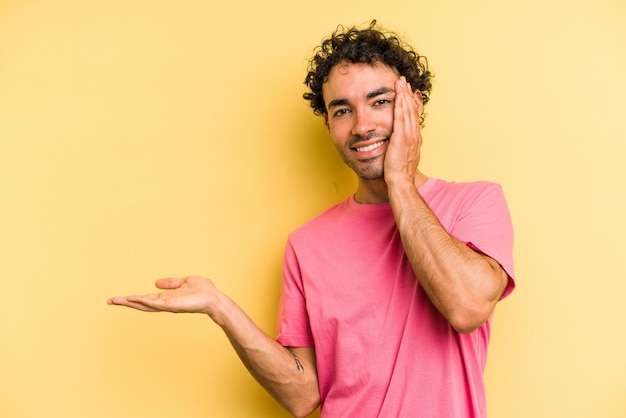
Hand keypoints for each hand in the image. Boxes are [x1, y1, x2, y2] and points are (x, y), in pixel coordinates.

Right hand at [107, 276, 221, 315]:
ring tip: (116, 300)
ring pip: (144, 304)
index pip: (146, 299)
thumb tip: (156, 282)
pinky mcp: (171, 305)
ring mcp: (167, 305)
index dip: (133, 299)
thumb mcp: (184, 282)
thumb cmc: (203, 291)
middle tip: (110, 301)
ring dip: (130, 302)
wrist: (214, 299)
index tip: (120, 298)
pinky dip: (143, 301)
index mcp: (166, 298)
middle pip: (141, 304)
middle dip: (125, 303)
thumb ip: (170, 283)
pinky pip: (154, 303)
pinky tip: (133, 299)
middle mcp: (164, 303)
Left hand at [384, 76, 422, 185]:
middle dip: (407, 94)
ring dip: (404, 95)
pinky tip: (398, 95)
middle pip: (411, 110)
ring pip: (407, 110)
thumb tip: (394, 143)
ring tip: (400, 82)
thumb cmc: (399, 173)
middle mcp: (415, 135)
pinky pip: (401, 116)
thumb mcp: (402, 156)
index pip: (413, 116)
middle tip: (403, 82)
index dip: (410, 103)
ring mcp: (409, 135)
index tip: (406, 93)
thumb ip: (401, 147)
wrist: (401, 181)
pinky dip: (400, 104)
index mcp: (415, 139)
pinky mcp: (402, 137)